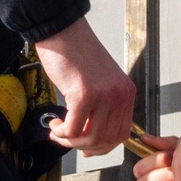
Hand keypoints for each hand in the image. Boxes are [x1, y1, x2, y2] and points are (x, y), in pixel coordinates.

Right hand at [36, 17, 135, 154]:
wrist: (63, 32)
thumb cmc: (76, 54)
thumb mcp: (100, 82)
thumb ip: (102, 106)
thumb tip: (92, 137)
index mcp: (126, 92)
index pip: (122, 133)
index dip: (102, 146)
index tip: (86, 148)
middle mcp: (120, 94)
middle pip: (106, 140)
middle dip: (83, 146)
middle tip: (67, 140)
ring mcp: (104, 95)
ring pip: (90, 138)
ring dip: (70, 141)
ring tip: (58, 132)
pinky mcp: (84, 95)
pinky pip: (73, 129)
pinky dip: (61, 133)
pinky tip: (54, 124)